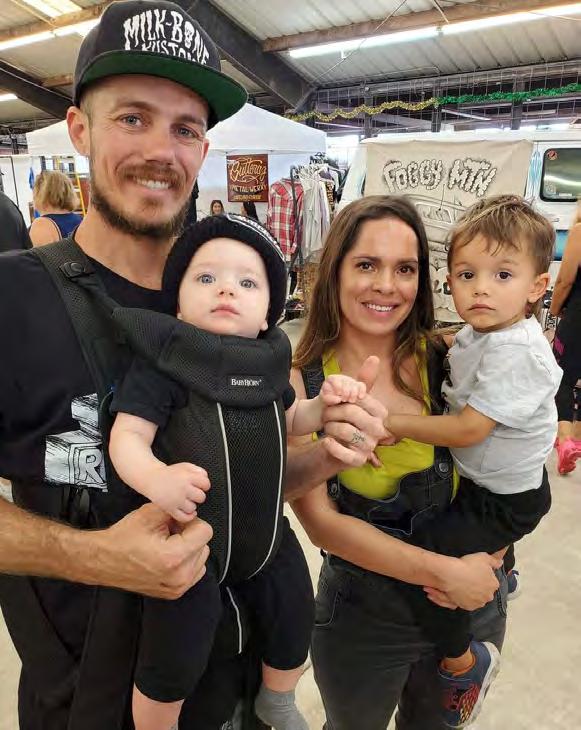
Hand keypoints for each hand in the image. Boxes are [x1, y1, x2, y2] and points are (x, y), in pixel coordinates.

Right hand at [97, 503, 211, 598]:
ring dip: (189, 548)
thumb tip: (190, 511)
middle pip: (204, 545)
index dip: (190, 522)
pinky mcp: (175, 592)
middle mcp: (179, 576)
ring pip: (201, 558)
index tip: (176, 523)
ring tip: (167, 545)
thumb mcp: (149, 514)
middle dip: (189, 535)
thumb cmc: (122, 539)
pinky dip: (186, 561)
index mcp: (174, 557)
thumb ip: (175, 509)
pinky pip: (195, 571)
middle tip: (168, 533)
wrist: (103, 561)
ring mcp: (177, 587)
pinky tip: (168, 556)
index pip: (205, 532)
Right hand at [144, 462, 209, 522]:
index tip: (199, 485)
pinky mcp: (170, 509)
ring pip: (192, 508)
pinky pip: (184, 517)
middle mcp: (183, 488)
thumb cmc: (170, 473)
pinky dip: (188, 516)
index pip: (206, 484)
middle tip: (191, 493)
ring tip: (185, 500)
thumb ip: (199, 471)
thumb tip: (206, 480)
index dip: (203, 485)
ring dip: (191, 505)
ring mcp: (176, 500)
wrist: (152, 478)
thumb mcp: (186, 466)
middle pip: (201, 497)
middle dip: (197, 495)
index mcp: (187, 477)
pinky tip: (188, 511)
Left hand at [320, 374, 365, 405]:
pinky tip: (360, 397)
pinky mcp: (358, 385)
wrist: (336, 403)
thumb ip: (329, 399)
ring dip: (354, 393)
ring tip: (351, 401)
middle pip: (346, 382)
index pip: (334, 379)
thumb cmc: (329, 400)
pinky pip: (362, 385)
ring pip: (354, 384)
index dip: (337, 386)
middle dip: (346, 392)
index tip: (338, 394)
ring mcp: (350, 381)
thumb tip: (338, 399)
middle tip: (344, 400)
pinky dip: (362, 391)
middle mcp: (341, 378)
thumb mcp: (326, 399)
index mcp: (331, 379)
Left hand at [322, 356, 386, 466]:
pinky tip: (326, 441)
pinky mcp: (359, 460)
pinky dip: (331, 446)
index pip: (359, 398)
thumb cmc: (346, 418)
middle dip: (332, 411)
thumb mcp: (352, 397)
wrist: (335, 444)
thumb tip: (374, 358)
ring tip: (327, 426)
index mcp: (381, 412)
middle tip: (325, 414)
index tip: (333, 400)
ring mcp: (370, 446)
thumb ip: (362, 380)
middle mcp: (379, 430)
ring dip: (330, 427)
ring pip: (345, 431)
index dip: (342, 397)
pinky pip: (343, 452)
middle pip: (350, 412)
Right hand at [430, 552, 501, 610]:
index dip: (484, 577)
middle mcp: (488, 596)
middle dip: (480, 588)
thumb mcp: (484, 557)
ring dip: (473, 594)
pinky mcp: (468, 607)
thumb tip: (501, 563)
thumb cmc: (469, 564)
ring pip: (477, 599)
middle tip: (470, 579)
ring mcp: (478, 603)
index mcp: (494, 584)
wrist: (452, 575)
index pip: (492, 582)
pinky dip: (466, 599)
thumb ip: (494, 561)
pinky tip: (460, 591)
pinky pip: (468, 603)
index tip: (476, 573)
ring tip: (464, 585)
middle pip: (485, 592)